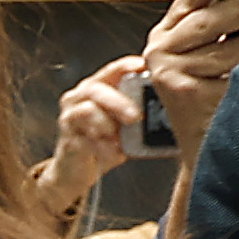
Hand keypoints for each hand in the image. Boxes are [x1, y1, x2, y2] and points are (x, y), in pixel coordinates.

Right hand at [25, 56, 147, 235]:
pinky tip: (112, 153)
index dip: (126, 66)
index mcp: (97, 88)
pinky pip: (84, 138)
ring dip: (107, 124)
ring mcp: (70, 117)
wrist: (76, 173)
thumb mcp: (125, 126)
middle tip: (136, 117)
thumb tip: (171, 110)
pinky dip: (101, 146)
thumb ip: (138, 113)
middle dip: (118, 102)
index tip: (142, 66)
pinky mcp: (66, 138)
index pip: (112, 70)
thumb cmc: (104, 144)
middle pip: (96, 89)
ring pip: (87, 111)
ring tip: (119, 139)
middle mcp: (79, 98)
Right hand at [140, 0, 238, 145]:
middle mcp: (160, 55)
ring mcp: (172, 77)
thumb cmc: (206, 101)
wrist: (201, 150)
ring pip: (227, 50)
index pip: (188, 1)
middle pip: (209, 22)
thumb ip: (214, 28)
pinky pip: (233, 77)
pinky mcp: (188, 97)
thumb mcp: (201, 58)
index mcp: (164, 38)